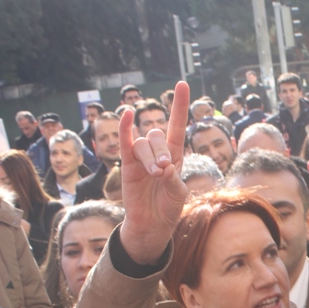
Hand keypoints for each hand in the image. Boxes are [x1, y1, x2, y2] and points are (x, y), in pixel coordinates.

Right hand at [119, 81, 190, 264]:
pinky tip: (127, 116)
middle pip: (158, 136)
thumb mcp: (178, 193)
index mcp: (175, 156)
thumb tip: (164, 167)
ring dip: (150, 157)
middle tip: (164, 171)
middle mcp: (158, 152)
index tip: (183, 84)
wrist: (152, 224)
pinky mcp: (128, 165)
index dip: (180, 106)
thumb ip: (173, 179)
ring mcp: (141, 157)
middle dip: (162, 151)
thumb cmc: (168, 207)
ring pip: (144, 144)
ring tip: (155, 175)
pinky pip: (125, 142)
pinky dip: (125, 129)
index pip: (177, 125)